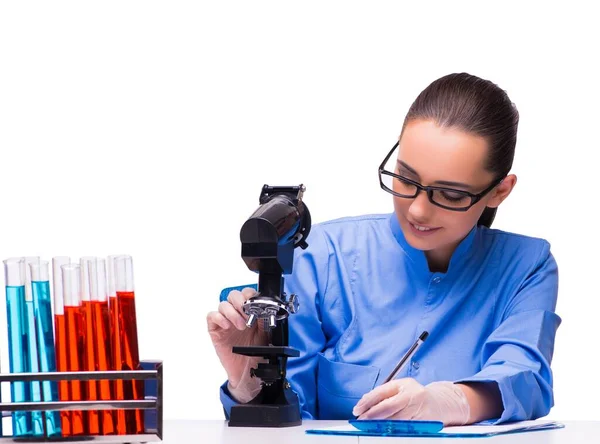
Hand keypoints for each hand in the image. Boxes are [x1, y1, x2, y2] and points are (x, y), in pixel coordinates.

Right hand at [206, 287, 268, 402]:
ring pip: (223, 305)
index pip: (247, 294)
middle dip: (240, 301)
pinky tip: (227, 326)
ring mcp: (225, 321)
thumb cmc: (256, 353)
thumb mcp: (265, 334)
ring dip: (232, 313)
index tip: (255, 304)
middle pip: (233, 295)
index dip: (250, 295)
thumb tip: (265, 308)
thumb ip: (264, 320)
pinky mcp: (215, 330)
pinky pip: (211, 316)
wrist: (248, 372)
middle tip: (247, 313)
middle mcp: (236, 314)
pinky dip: (219, 318)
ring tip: (241, 326)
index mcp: (249, 312)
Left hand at [352, 378, 469, 425]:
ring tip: (370, 427)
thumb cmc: (415, 396)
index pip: (382, 393)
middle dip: (372, 416)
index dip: (368, 402)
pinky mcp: (424, 423)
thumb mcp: (400, 389)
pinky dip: (393, 430)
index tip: (357, 410)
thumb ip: (384, 393)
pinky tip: (385, 431)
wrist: (440, 404)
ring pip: (396, 420)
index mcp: (405, 384)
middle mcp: (413, 395)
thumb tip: (364, 402)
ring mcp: (420, 409)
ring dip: (381, 425)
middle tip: (361, 421)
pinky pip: (405, 428)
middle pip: (389, 407)